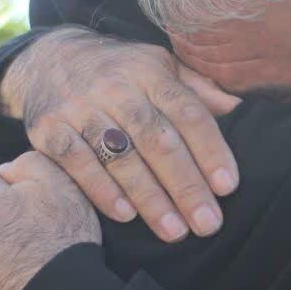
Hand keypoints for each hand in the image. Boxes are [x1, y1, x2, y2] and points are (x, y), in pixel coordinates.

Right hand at [1, 27, 241, 241]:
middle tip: (208, 223)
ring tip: (174, 231)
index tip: (228, 186)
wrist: (48, 58)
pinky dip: (102, 191)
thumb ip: (198, 90)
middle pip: (156, 140)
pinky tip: (126, 216)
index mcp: (150, 72)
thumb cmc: (120, 71)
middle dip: (185, 185)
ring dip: (150, 198)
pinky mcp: (48, 129)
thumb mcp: (160, 66)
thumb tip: (242, 111)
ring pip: (120, 157)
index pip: (187, 112)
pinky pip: (78, 164)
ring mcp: (79, 108)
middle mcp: (116, 87)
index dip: (210, 150)